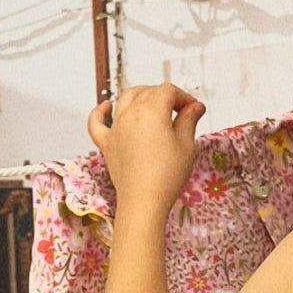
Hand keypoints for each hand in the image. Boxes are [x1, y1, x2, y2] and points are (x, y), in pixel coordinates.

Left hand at [87, 82, 206, 216]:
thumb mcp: (186, 145)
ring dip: (141, 96)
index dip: (184, 97)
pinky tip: (107, 106)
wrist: (144, 201)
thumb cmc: (166, 176)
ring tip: (153, 105)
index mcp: (152, 110)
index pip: (169, 91)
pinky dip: (101, 111)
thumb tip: (195, 107)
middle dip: (166, 97)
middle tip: (180, 111)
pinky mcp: (107, 143)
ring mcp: (116, 127)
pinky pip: (97, 122)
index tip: (194, 109)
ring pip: (125, 99)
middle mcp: (130, 114)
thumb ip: (189, 120)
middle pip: (148, 92)